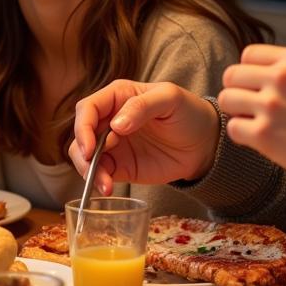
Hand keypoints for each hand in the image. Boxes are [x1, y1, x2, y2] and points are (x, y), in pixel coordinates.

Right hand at [69, 80, 219, 193]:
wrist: (204, 143)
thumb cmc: (188, 112)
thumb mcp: (169, 99)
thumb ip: (142, 106)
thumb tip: (115, 125)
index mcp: (117, 96)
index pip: (88, 108)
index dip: (83, 127)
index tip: (90, 147)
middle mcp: (109, 119)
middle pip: (80, 134)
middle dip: (82, 152)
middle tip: (94, 166)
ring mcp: (112, 144)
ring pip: (84, 156)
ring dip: (88, 170)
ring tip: (105, 183)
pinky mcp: (119, 166)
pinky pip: (100, 173)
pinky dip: (99, 181)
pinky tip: (108, 188)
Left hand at [218, 45, 285, 180]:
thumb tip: (256, 73)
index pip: (248, 54)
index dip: (249, 72)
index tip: (257, 87)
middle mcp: (281, 77)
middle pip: (232, 75)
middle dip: (237, 90)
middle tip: (250, 106)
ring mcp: (271, 105)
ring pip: (227, 99)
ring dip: (236, 112)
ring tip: (253, 122)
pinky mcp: (264, 134)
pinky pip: (233, 128)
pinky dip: (241, 135)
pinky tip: (256, 139)